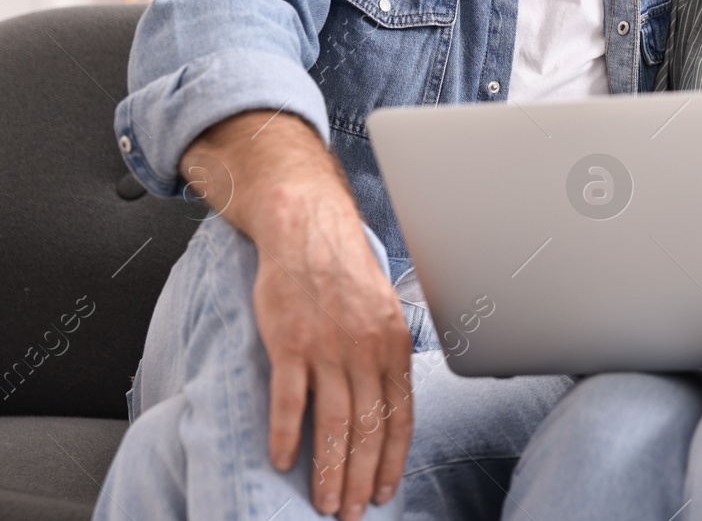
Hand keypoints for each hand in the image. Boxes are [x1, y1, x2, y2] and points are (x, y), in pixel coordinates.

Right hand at [182, 112, 412, 519]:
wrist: (308, 229)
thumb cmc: (345, 272)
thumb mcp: (383, 310)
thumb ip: (387, 355)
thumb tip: (393, 402)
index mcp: (393, 344)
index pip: (399, 414)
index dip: (392, 458)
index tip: (384, 490)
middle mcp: (365, 349)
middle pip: (367, 427)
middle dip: (361, 477)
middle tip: (352, 513)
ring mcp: (327, 347)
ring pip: (332, 422)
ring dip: (328, 469)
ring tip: (324, 501)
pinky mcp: (289, 342)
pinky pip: (288, 399)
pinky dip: (285, 434)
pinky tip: (282, 461)